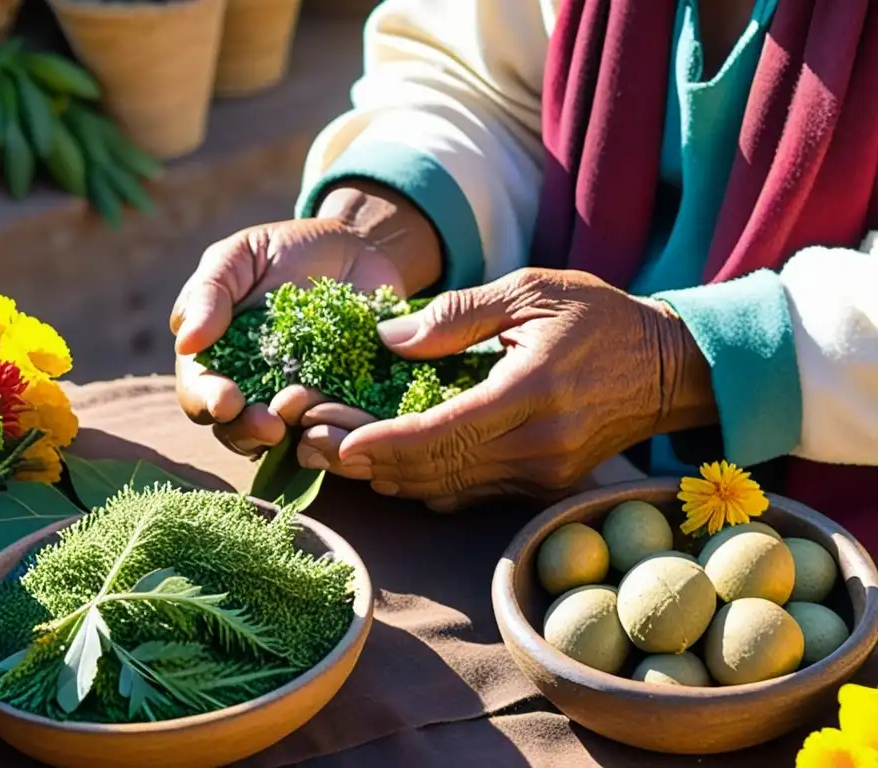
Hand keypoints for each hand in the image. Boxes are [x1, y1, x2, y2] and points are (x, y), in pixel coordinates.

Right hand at [171, 182, 441, 457]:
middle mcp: (254, 390)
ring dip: (294, 436)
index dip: (208, 403)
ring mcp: (300, 400)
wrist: (355, 246)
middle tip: (271, 425)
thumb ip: (209, 294)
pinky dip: (341, 428)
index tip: (226, 401)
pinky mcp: (345, 402)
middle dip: (249, 432)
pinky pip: (339, 428)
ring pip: (288, 440)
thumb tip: (185, 342)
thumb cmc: (283, 250)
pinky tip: (347, 416)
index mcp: (217, 360)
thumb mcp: (239, 257)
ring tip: (307, 411)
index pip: (199, 394)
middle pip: (237, 431)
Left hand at [302, 268, 717, 510]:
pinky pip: (472, 494)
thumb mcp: (530, 290)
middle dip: (371, 462)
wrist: (671, 368)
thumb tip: (390, 340)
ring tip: (340, 460)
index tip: (339, 441)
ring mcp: (544, 474)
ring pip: (449, 487)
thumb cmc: (600, 317)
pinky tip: (393, 472)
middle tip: (318, 446)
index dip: (384, 441)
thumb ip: (457, 315)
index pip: (443, 430)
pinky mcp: (546, 487)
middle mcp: (539, 445)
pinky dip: (428, 485)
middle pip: (435, 467)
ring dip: (391, 477)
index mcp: (532, 390)